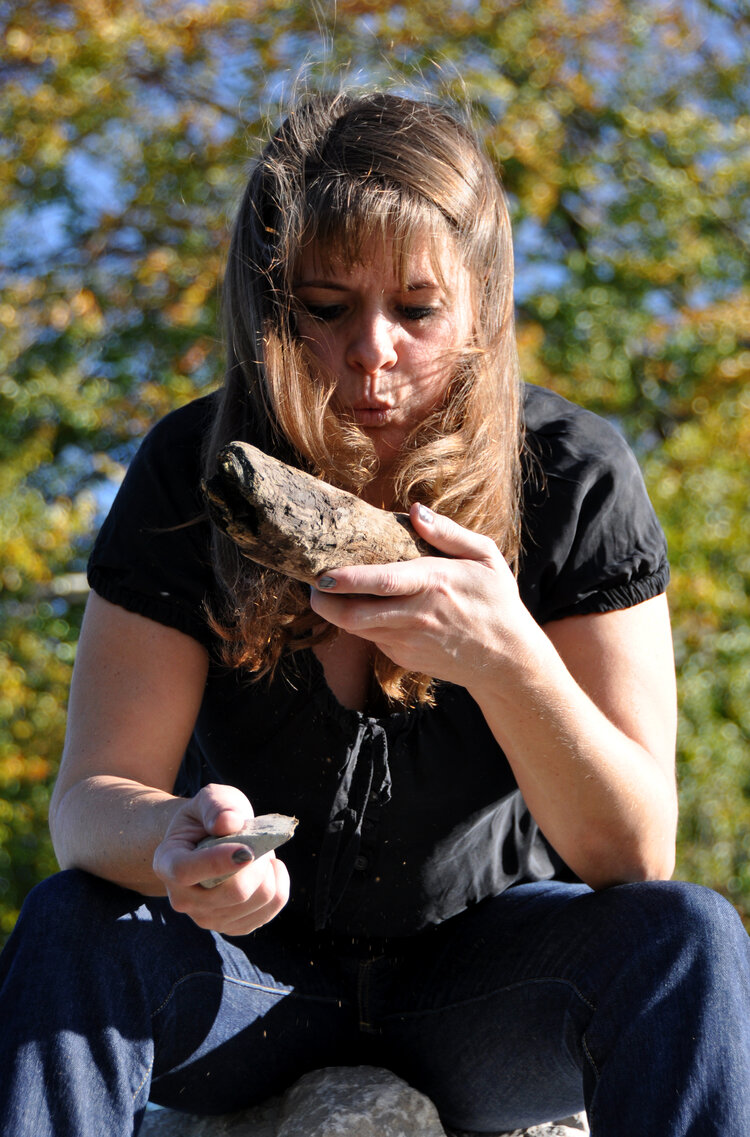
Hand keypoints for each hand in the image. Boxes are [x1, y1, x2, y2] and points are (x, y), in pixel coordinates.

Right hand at [152, 784, 289, 934]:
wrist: (206, 841)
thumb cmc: (207, 818)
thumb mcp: (210, 799)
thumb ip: (216, 806)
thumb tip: (227, 824)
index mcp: (167, 863)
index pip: (187, 871)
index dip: (218, 862)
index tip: (247, 849)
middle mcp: (182, 899)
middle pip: (235, 892)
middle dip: (258, 862)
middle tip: (257, 842)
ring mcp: (206, 918)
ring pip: (258, 900)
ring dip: (268, 871)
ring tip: (257, 854)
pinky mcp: (231, 927)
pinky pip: (270, 910)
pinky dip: (278, 885)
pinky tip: (266, 871)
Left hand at [309, 503, 533, 690]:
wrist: (507, 660)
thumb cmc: (497, 601)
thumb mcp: (485, 557)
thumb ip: (449, 533)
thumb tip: (415, 510)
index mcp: (435, 584)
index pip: (383, 582)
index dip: (347, 580)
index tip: (320, 574)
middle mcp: (417, 616)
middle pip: (355, 615)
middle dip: (323, 603)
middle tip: (310, 584)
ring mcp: (408, 642)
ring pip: (357, 629)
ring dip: (337, 612)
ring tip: (328, 590)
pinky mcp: (404, 658)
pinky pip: (372, 637)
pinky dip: (361, 622)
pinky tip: (364, 606)